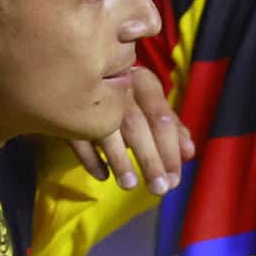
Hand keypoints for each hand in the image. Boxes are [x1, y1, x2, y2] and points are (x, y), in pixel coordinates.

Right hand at [69, 67, 193, 193]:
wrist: (75, 66)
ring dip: (118, 159)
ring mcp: (89, 96)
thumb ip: (170, 126)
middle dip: (149, 159)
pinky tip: (102, 176)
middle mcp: (118, 86)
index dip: (170, 150)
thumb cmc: (124, 89)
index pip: (161, 117)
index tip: (175, 180)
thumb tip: (190, 153)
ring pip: (106, 129)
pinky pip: (77, 136)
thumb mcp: (148, 101)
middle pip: (136, 125)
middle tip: (160, 189)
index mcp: (142, 82)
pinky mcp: (65, 110)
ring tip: (130, 185)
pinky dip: (89, 157)